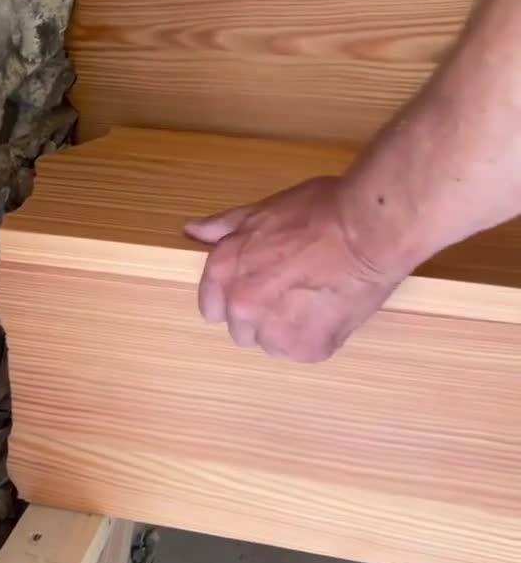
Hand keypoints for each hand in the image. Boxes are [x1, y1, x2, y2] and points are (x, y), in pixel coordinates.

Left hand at [185, 178, 400, 361]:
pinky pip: (304, 352)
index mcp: (225, 271)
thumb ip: (225, 227)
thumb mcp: (264, 210)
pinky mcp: (307, 349)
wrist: (370, 231)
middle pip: (241, 329)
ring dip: (288, 330)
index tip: (259, 289)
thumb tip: (192, 231)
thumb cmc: (322, 212)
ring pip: (271, 344)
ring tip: (316, 300)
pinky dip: (318, 337)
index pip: (211, 307)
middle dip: (262, 315)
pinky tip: (333, 311)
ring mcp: (273, 332)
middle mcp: (242, 306)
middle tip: (294, 291)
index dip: (235, 297)